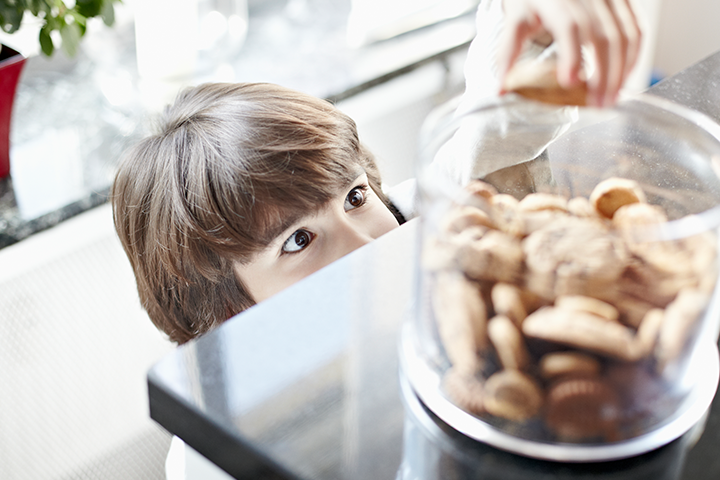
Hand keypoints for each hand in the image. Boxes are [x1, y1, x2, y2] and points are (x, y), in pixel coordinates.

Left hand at [499, 0, 641, 106]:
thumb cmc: (532, 0)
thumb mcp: (515, 20)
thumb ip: (508, 53)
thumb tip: (500, 91)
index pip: (569, 27)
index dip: (572, 56)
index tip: (569, 83)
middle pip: (602, 36)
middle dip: (604, 74)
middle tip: (597, 105)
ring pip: (625, 34)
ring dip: (622, 71)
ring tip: (610, 99)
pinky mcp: (623, 0)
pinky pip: (637, 28)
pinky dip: (634, 56)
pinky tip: (623, 78)